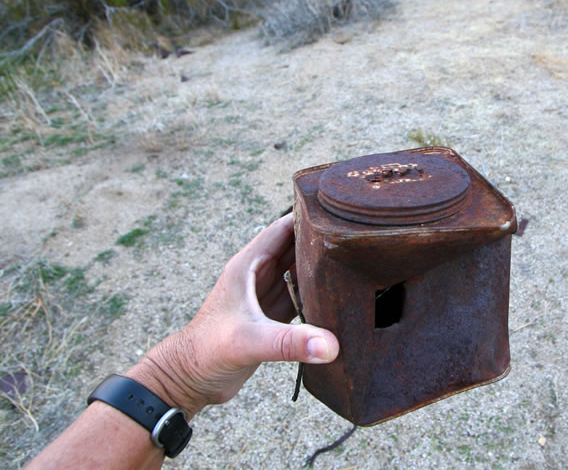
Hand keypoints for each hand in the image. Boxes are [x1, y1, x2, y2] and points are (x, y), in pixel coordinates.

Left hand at [126, 214, 338, 417]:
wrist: (189, 379)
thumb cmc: (206, 352)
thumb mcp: (249, 341)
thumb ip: (289, 342)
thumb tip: (329, 345)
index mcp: (248, 265)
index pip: (282, 229)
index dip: (307, 217)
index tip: (336, 212)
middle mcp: (258, 275)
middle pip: (295, 246)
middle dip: (320, 240)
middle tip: (354, 236)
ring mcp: (265, 295)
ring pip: (299, 270)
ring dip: (320, 267)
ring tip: (353, 260)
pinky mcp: (271, 316)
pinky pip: (300, 296)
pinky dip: (316, 294)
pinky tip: (337, 295)